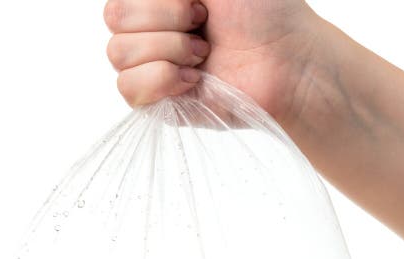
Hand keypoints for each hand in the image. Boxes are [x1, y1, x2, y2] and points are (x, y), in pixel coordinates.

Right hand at [102, 0, 328, 127]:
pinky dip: (161, 79)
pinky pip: (129, 88)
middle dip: (166, 20)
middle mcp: (151, 30)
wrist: (288, 61)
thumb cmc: (265, 12)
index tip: (200, 2)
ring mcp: (152, 67)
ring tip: (203, 56)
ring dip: (169, 49)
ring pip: (118, 53)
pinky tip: (193, 80)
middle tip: (204, 29)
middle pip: (115, 18)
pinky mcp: (159, 104)